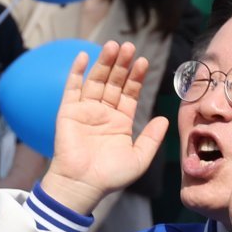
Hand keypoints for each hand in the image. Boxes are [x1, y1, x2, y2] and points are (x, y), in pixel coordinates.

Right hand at [41, 40, 168, 215]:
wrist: (82, 185)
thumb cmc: (110, 176)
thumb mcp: (139, 158)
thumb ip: (152, 138)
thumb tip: (164, 118)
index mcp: (120, 121)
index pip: (130, 92)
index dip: (136, 77)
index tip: (143, 61)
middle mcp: (103, 113)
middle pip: (114, 82)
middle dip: (122, 64)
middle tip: (129, 46)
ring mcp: (85, 111)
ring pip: (96, 81)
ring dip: (103, 63)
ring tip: (113, 46)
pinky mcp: (68, 112)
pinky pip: (72, 88)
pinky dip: (76, 72)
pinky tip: (83, 56)